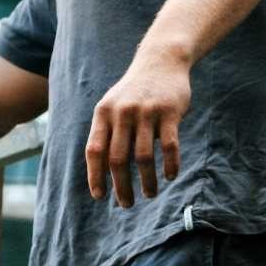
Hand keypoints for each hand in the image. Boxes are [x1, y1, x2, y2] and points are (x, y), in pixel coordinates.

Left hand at [85, 46, 188, 206]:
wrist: (160, 61)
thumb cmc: (133, 92)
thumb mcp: (112, 106)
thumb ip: (106, 133)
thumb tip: (101, 172)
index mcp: (103, 113)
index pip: (95, 151)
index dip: (95, 176)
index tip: (99, 196)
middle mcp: (122, 113)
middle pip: (118, 159)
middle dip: (121, 186)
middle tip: (126, 204)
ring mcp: (146, 112)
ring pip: (143, 157)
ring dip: (147, 181)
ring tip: (149, 194)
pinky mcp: (169, 112)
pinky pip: (169, 146)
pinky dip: (170, 165)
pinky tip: (170, 176)